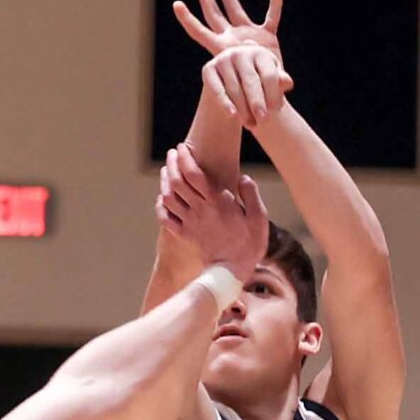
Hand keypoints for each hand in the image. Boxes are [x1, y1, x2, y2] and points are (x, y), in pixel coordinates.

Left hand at [156, 142, 269, 280]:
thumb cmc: (248, 244)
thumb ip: (251, 195)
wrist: (230, 272)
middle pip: (177, 181)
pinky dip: (160, 206)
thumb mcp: (258, 218)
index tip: (183, 147)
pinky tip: (162, 199)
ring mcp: (189, 223)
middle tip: (173, 153)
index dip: (185, 158)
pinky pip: (165, 218)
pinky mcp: (184, 235)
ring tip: (167, 171)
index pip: (194, 174)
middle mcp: (199, 210)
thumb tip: (243, 178)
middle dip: (172, 163)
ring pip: (168, 197)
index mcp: (217, 202)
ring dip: (164, 181)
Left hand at [173, 0, 292, 125]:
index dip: (187, 20)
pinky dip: (275, 5)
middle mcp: (232, 39)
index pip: (200, 32)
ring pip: (236, 10)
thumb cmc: (251, 95)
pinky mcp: (267, 36)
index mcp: (221, 50)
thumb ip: (244, 82)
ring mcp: (248, 35)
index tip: (176, 4)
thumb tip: (245, 74)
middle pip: (215, 16)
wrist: (266, 96)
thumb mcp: (246, 87)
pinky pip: (272, 17)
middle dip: (207, 0)